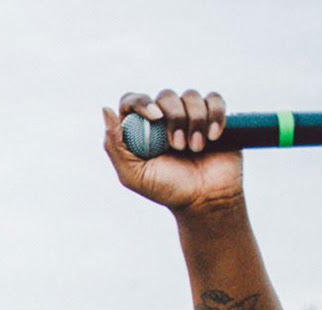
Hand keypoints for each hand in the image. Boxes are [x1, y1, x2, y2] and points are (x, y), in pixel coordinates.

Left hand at [103, 89, 243, 214]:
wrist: (205, 200)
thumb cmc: (167, 189)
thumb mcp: (133, 174)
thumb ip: (115, 145)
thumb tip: (106, 109)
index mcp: (140, 129)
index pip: (132, 101)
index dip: (141, 103)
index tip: (155, 118)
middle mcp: (164, 118)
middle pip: (165, 96)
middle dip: (174, 118)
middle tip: (178, 147)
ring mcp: (189, 116)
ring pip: (191, 96)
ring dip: (195, 121)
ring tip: (196, 148)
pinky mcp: (214, 116)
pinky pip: (215, 99)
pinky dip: (215, 114)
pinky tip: (214, 136)